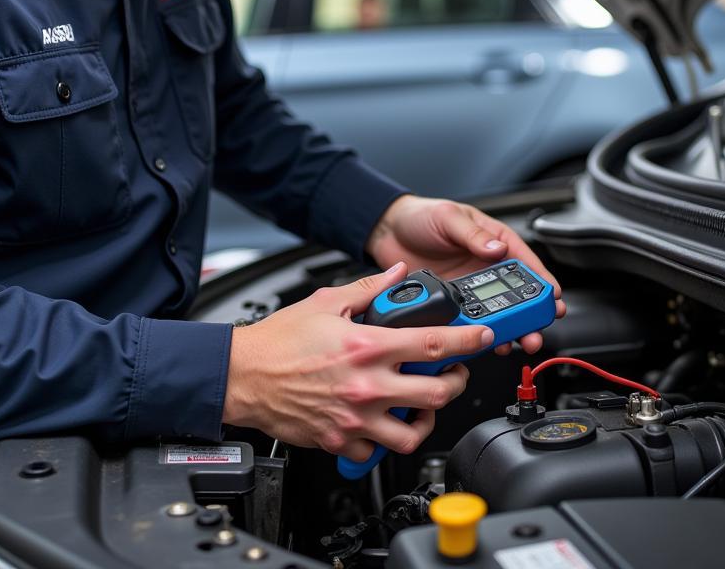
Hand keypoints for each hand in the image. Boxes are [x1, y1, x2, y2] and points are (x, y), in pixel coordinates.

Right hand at [223, 263, 494, 461]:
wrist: (242, 374)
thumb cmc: (279, 340)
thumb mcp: (327, 301)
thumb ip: (369, 288)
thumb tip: (398, 274)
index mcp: (367, 347)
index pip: (432, 345)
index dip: (466, 341)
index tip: (481, 338)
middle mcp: (366, 386)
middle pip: (435, 395)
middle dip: (454, 383)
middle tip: (452, 374)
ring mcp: (354, 418)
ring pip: (412, 434)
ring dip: (424, 419)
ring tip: (421, 406)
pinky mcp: (339, 441)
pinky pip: (375, 451)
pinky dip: (383, 439)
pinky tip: (380, 422)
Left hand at [365, 194, 565, 354]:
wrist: (386, 231)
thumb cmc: (420, 216)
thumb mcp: (449, 217)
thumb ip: (473, 234)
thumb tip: (497, 248)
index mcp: (493, 240)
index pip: (525, 262)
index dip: (542, 282)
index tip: (553, 299)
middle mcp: (486, 266)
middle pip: (517, 294)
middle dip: (531, 314)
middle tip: (537, 329)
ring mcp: (470, 287)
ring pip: (498, 312)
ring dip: (511, 328)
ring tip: (519, 342)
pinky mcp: (452, 303)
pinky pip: (471, 321)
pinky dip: (481, 333)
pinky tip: (487, 342)